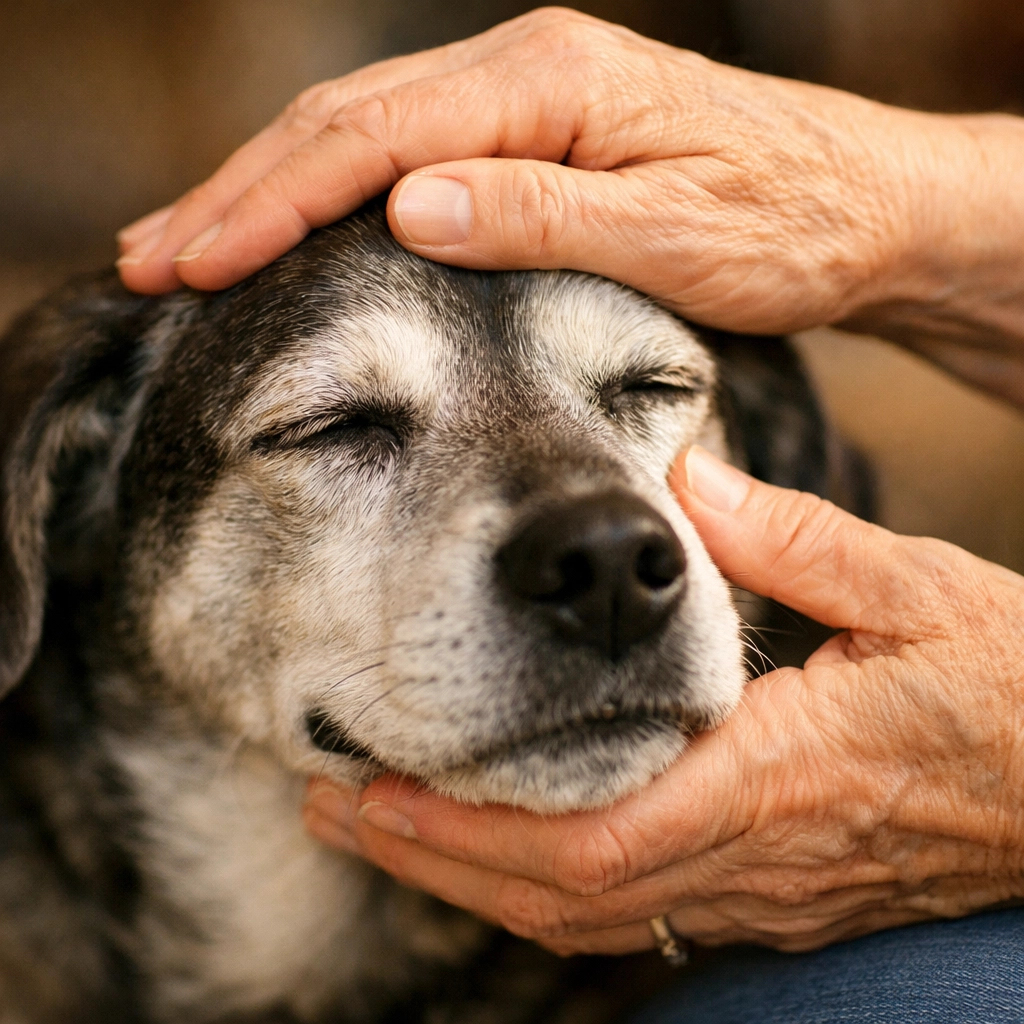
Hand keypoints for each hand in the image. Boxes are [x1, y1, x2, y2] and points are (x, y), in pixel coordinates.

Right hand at [115, 10, 1023, 347]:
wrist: (860, 210)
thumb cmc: (785, 226)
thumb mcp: (671, 232)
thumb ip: (538, 215)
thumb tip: (407, 206)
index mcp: (547, 84)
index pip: (373, 138)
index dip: (272, 202)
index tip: (196, 259)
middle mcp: (522, 74)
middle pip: (344, 122)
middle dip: (240, 193)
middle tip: (151, 255)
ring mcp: (524, 103)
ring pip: (363, 136)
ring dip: (268, 192)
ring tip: (189, 242)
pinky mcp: (533, 139)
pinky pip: (404, 158)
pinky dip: (332, 197)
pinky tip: (292, 229)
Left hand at [303, 446, 1023, 954]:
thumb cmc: (1009, 691)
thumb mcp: (916, 590)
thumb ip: (796, 535)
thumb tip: (686, 479)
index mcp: (774, 775)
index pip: (592, 832)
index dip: (470, 826)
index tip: (376, 785)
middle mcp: (751, 853)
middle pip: (559, 890)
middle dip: (437, 858)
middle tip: (336, 808)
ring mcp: (757, 890)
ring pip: (585, 912)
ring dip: (473, 878)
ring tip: (383, 825)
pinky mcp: (767, 894)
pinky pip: (629, 908)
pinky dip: (541, 883)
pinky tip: (491, 843)